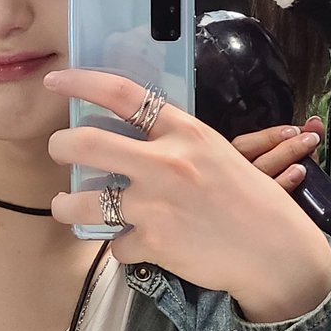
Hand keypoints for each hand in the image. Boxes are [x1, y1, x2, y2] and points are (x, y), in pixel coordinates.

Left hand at [46, 69, 330, 322]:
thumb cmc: (250, 200)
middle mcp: (164, 163)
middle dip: (59, 145)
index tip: (56, 80)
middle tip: (59, 150)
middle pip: (85, 143)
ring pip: (80, 202)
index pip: (122, 94)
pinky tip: (139, 244)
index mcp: (185, 132)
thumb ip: (173, 143)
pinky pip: (116, 245)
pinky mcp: (152, 243)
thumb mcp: (217, 153)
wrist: (274, 250)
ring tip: (68, 205)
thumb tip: (127, 138)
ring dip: (66, 205)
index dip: (81, 82)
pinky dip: (123, 247)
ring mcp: (154, 204)